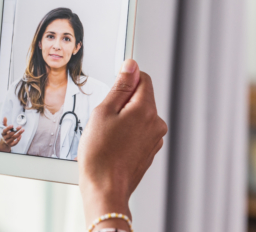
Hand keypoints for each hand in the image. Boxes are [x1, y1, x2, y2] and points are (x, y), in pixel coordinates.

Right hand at [0, 117, 24, 151]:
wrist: (4, 141)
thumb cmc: (5, 133)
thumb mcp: (4, 128)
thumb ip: (4, 122)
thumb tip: (5, 117)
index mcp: (2, 133)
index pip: (4, 130)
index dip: (8, 128)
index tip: (12, 125)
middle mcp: (5, 138)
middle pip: (10, 134)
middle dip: (15, 130)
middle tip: (20, 126)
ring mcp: (8, 141)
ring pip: (13, 138)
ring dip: (18, 134)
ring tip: (23, 130)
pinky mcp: (11, 144)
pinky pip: (15, 143)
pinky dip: (18, 140)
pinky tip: (21, 135)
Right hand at [77, 59, 167, 230]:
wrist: (104, 190)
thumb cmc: (100, 155)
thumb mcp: (104, 112)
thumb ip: (120, 86)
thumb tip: (131, 66)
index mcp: (146, 110)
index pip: (143, 78)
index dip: (125, 79)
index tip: (112, 89)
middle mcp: (156, 123)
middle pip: (141, 97)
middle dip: (122, 102)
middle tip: (104, 118)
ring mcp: (154, 139)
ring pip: (138, 116)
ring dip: (124, 119)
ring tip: (107, 135)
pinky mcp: (149, 151)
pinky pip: (138, 132)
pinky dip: (126, 133)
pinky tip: (112, 145)